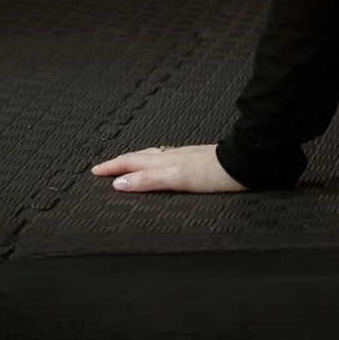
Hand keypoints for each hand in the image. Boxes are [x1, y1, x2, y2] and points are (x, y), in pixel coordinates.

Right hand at [88, 143, 242, 194]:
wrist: (244, 163)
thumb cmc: (215, 173)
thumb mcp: (177, 178)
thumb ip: (149, 180)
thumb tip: (119, 183)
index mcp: (165, 161)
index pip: (132, 163)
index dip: (113, 167)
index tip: (94, 171)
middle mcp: (172, 156)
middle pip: (139, 157)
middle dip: (119, 162)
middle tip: (101, 168)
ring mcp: (184, 157)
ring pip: (152, 157)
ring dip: (135, 161)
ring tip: (125, 164)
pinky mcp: (196, 161)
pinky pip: (166, 160)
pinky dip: (153, 163)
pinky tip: (160, 166)